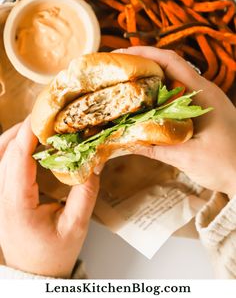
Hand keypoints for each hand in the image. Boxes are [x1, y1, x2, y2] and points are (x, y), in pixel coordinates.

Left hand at [0, 117, 98, 277]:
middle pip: (3, 153)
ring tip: (37, 126)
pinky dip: (12, 148)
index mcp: (17, 205)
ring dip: (15, 137)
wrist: (36, 273)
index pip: (16, 160)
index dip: (28, 134)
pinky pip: (1, 164)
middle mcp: (1, 198)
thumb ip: (86, 192)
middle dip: (23, 129)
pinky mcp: (2, 195)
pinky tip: (27, 143)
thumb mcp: (76, 226)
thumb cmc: (53, 255)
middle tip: (45, 117)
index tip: (42, 116)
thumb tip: (95, 160)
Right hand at [116, 46, 235, 198]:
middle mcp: (203, 91)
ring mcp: (204, 99)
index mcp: (202, 94)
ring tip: (126, 84)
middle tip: (118, 69)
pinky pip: (178, 94)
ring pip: (173, 80)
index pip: (171, 61)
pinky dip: (159, 94)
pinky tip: (145, 104)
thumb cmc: (226, 164)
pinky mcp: (203, 110)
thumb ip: (153, 147)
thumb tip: (122, 141)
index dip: (145, 53)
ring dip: (150, 78)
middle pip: (169, 66)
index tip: (123, 55)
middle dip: (143, 63)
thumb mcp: (186, 157)